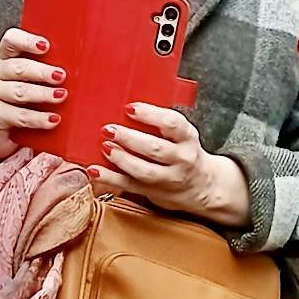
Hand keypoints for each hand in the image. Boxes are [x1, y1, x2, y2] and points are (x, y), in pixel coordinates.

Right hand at [0, 28, 66, 165]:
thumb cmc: (17, 100)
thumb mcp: (28, 81)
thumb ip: (45, 71)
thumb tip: (78, 69)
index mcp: (5, 57)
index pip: (11, 40)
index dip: (27, 41)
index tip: (45, 46)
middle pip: (19, 67)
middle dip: (42, 72)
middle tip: (61, 76)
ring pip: (19, 92)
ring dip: (42, 94)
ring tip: (61, 96)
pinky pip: (19, 116)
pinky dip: (38, 118)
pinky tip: (52, 119)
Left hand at [87, 103, 250, 227]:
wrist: (202, 186)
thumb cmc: (184, 152)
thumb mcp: (181, 134)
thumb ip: (160, 122)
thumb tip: (125, 106)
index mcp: (187, 137)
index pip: (171, 123)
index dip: (150, 114)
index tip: (129, 108)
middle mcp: (181, 158)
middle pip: (155, 148)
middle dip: (129, 138)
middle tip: (109, 129)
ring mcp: (167, 178)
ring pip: (143, 170)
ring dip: (121, 159)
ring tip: (105, 147)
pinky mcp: (152, 192)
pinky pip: (129, 185)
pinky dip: (109, 179)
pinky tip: (95, 170)